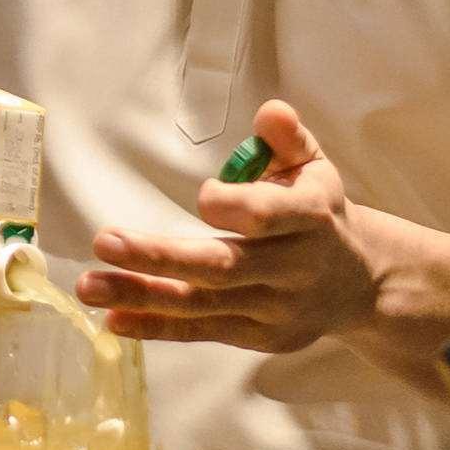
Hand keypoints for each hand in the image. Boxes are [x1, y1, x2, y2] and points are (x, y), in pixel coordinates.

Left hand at [79, 101, 384, 352]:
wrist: (361, 282)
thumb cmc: (318, 211)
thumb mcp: (313, 167)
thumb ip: (287, 139)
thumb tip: (271, 111)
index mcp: (309, 219)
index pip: (267, 217)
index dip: (232, 205)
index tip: (203, 195)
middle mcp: (293, 269)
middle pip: (222, 267)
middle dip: (160, 257)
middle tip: (104, 241)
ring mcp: (276, 309)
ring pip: (202, 304)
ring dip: (141, 295)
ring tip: (88, 286)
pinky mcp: (259, 337)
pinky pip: (202, 332)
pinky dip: (157, 327)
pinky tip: (114, 320)